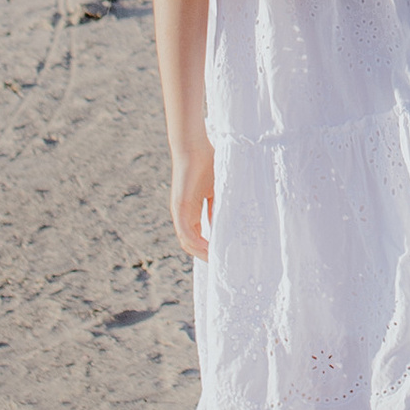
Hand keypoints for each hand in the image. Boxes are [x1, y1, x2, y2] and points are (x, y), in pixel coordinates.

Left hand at [169, 140, 213, 261]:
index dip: (208, 247)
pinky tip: (209, 250)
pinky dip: (197, 244)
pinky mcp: (180, 208)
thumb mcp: (216, 188)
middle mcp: (183, 215)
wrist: (193, 146)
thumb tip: (229, 220)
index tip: (223, 254)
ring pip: (187, 242)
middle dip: (205, 255)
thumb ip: (219, 204)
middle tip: (222, 263)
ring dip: (201, 253)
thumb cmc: (206, 162)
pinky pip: (186, 233)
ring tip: (217, 260)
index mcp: (191, 211)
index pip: (198, 236)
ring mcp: (180, 212)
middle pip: (191, 243)